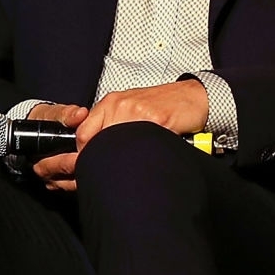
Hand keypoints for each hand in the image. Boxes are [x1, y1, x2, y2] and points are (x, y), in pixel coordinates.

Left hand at [32, 80, 209, 191]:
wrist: (194, 97)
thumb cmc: (162, 106)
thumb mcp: (131, 109)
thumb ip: (110, 125)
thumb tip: (93, 152)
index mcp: (110, 103)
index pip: (83, 135)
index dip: (81, 157)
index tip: (82, 171)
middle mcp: (119, 106)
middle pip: (93, 142)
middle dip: (93, 164)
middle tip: (97, 178)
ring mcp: (136, 112)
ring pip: (114, 147)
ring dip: (115, 165)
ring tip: (119, 176)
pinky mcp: (156, 119)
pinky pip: (141, 143)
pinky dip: (138, 158)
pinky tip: (139, 166)